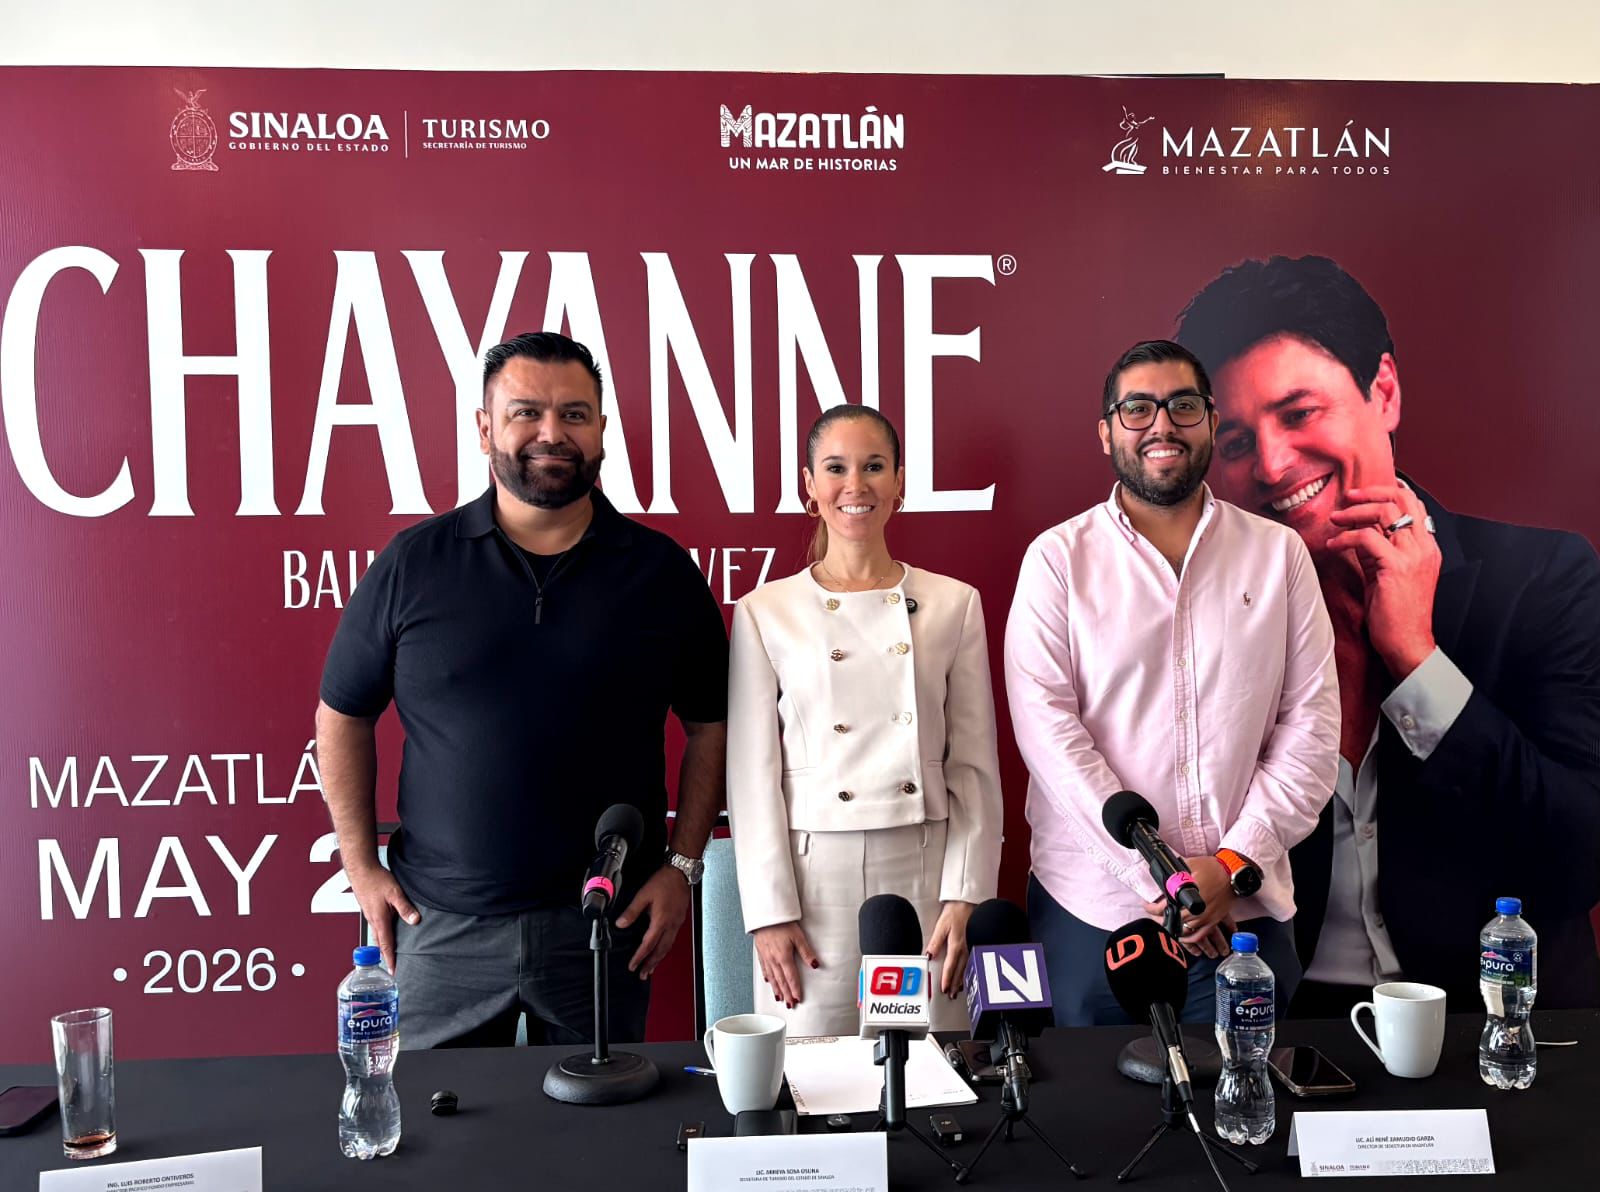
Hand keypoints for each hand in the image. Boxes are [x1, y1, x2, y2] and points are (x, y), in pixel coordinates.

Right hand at [347, 863, 419, 973]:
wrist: (360, 869)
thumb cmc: (376, 880)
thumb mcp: (395, 893)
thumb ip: (405, 907)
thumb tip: (415, 921)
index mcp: (379, 920)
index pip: (385, 945)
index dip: (390, 959)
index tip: (393, 972)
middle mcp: (373, 920)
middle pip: (380, 943)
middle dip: (386, 956)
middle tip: (393, 967)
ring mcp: (370, 915)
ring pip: (378, 935)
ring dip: (384, 945)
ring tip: (391, 954)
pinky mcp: (370, 910)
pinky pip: (376, 926)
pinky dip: (382, 934)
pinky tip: (388, 932)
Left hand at [616, 865, 689, 979]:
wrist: (680, 872)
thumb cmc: (665, 881)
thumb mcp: (643, 895)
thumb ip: (632, 911)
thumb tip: (621, 923)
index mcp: (661, 920)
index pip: (648, 945)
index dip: (639, 957)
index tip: (633, 965)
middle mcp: (671, 924)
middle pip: (661, 951)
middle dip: (651, 964)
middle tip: (644, 974)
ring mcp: (677, 923)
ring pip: (668, 947)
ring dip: (659, 959)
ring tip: (652, 967)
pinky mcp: (680, 919)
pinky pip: (673, 939)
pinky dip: (666, 948)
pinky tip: (662, 949)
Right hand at [752, 921, 818, 1008]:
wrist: (765, 915)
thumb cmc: (782, 923)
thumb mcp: (798, 936)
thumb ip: (806, 952)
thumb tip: (815, 965)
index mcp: (784, 957)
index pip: (791, 978)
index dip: (795, 990)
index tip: (798, 999)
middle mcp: (774, 960)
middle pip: (781, 981)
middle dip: (786, 994)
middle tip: (790, 1005)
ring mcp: (766, 957)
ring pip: (772, 977)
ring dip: (777, 989)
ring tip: (780, 999)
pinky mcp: (761, 953)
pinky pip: (764, 969)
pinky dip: (767, 977)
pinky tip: (769, 982)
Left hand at [924, 901, 975, 997]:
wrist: (969, 902)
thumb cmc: (956, 912)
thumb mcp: (942, 925)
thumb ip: (935, 941)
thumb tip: (929, 955)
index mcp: (955, 945)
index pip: (950, 966)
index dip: (947, 979)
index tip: (944, 988)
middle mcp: (965, 948)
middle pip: (959, 971)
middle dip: (954, 984)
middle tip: (951, 995)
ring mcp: (971, 947)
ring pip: (966, 968)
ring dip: (962, 980)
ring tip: (958, 990)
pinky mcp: (974, 944)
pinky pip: (972, 962)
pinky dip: (969, 971)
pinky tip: (967, 976)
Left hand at [1144, 855, 1234, 956]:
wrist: (1234, 873)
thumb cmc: (1213, 867)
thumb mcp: (1191, 864)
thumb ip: (1176, 873)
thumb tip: (1162, 876)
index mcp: (1191, 894)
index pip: (1166, 905)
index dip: (1153, 908)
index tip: (1147, 906)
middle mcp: (1198, 909)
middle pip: (1174, 919)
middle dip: (1161, 918)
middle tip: (1155, 915)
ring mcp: (1207, 917)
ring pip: (1185, 930)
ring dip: (1174, 928)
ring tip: (1166, 923)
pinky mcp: (1214, 920)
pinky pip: (1200, 935)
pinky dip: (1190, 939)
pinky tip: (1183, 937)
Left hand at [1327, 483, 1441, 679]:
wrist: (1407, 643)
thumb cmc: (1396, 614)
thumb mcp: (1388, 574)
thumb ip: (1379, 551)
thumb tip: (1358, 531)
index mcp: (1427, 548)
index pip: (1414, 505)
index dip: (1388, 492)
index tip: (1362, 494)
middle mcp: (1424, 548)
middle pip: (1402, 501)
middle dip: (1371, 494)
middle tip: (1347, 499)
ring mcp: (1413, 556)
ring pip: (1385, 513)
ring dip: (1354, 512)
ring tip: (1335, 520)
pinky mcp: (1396, 567)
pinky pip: (1367, 538)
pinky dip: (1346, 537)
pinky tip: (1333, 546)